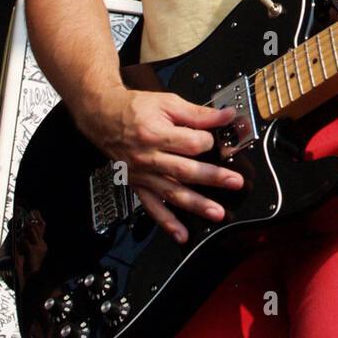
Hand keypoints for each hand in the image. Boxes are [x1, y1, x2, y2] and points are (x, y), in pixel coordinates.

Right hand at [78, 88, 243, 243]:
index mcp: (156, 134)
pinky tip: (182, 234)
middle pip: (185, 170)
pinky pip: (153, 207)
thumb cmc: (134, 109)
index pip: (191, 143)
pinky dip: (167, 223)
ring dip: (196, 205)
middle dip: (213, 177)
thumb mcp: (168, 103)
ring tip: (217, 213)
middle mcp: (149, 157)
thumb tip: (226, 115)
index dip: (208, 141)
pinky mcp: (138, 185)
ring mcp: (143, 174)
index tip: (216, 138)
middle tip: (235, 182)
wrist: (102, 117)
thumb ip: (198, 113)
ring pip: (172, 192)